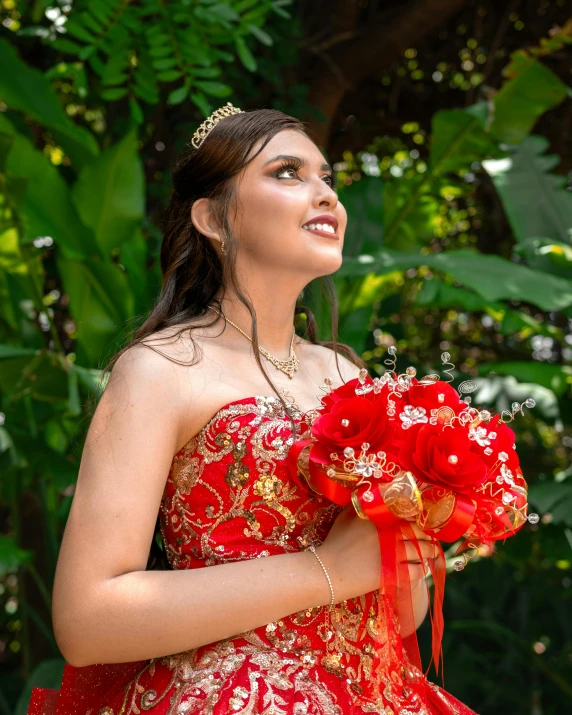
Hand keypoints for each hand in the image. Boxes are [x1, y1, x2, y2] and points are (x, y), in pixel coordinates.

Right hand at [318, 507, 439, 602]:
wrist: (327, 572)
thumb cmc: (334, 543)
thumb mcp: (345, 517)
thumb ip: (361, 505)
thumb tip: (373, 495)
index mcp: (379, 517)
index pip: (407, 513)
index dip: (418, 517)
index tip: (424, 520)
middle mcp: (389, 533)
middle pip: (417, 531)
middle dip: (428, 534)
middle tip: (433, 536)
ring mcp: (392, 554)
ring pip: (420, 551)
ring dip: (430, 551)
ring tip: (434, 552)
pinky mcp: (393, 573)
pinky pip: (416, 571)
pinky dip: (423, 569)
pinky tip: (424, 568)